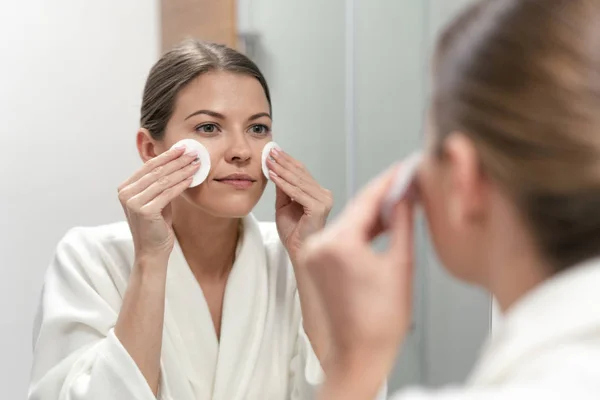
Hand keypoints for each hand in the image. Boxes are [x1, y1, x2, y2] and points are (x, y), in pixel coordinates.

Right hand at [117, 145, 199, 260]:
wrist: (152, 251)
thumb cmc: (156, 226)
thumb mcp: (155, 200)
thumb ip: (159, 184)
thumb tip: (176, 162)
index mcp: (125, 188)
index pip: (148, 167)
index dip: (166, 156)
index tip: (182, 148)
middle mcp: (125, 194)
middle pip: (156, 172)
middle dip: (177, 160)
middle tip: (193, 152)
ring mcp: (133, 202)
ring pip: (163, 181)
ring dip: (182, 170)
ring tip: (196, 163)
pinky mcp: (145, 211)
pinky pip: (168, 193)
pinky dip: (181, 184)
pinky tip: (192, 178)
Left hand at [267, 148, 332, 262]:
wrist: (298, 252)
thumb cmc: (293, 232)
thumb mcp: (284, 205)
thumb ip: (282, 189)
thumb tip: (274, 169)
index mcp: (319, 193)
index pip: (302, 173)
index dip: (287, 161)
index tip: (274, 151)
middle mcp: (324, 195)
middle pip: (301, 174)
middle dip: (283, 162)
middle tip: (270, 151)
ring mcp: (324, 201)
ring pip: (298, 181)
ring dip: (281, 170)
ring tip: (268, 161)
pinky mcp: (319, 208)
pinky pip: (297, 193)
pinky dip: (283, 183)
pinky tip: (273, 175)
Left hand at [300, 163, 415, 398]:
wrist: (358, 354)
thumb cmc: (381, 322)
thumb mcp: (400, 265)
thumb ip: (402, 223)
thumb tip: (405, 196)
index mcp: (338, 244)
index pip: (366, 200)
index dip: (388, 182)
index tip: (402, 170)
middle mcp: (318, 245)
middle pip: (354, 209)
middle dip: (381, 198)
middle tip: (405, 185)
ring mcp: (312, 254)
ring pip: (346, 222)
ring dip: (370, 214)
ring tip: (397, 206)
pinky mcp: (313, 263)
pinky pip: (338, 236)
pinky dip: (358, 230)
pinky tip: (379, 227)